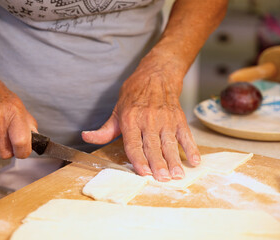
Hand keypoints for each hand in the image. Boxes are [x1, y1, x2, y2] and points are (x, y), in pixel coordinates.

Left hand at [82, 53, 200, 180]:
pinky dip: (191, 148)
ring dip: (174, 160)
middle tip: (163, 179)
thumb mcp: (116, 110)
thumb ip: (104, 129)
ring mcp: (165, 119)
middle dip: (158, 164)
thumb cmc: (134, 93)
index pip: (134, 144)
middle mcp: (148, 120)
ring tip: (177, 175)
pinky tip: (194, 161)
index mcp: (131, 120)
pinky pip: (185, 135)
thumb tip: (86, 137)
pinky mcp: (178, 118)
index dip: (139, 159)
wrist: (156, 74)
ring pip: (170, 143)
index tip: (143, 173)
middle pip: (153, 146)